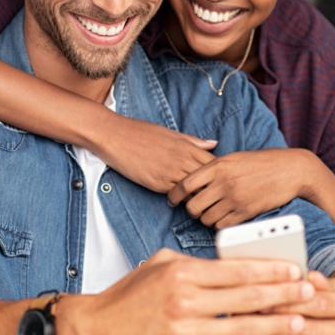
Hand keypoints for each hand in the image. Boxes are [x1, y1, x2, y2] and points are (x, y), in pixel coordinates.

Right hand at [56, 249, 316, 334]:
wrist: (96, 329)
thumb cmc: (128, 296)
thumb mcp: (158, 264)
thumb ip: (194, 264)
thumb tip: (228, 265)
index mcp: (181, 269)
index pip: (235, 267)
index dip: (269, 269)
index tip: (294, 269)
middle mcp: (184, 296)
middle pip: (245, 295)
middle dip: (282, 293)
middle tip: (309, 291)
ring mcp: (183, 326)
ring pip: (240, 324)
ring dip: (274, 323)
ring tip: (300, 320)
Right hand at [92, 116, 216, 193]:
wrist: (115, 136)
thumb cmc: (141, 132)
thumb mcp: (170, 133)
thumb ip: (193, 141)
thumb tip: (214, 144)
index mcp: (187, 146)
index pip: (214, 164)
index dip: (219, 174)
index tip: (219, 180)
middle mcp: (182, 160)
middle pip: (209, 179)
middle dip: (214, 188)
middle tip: (215, 196)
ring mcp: (171, 173)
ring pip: (195, 190)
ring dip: (199, 197)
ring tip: (201, 203)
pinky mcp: (158, 184)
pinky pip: (178, 196)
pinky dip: (183, 200)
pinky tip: (182, 201)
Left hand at [167, 148, 318, 228]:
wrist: (289, 170)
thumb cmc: (260, 163)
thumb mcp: (233, 158)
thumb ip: (213, 169)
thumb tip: (192, 182)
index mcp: (217, 166)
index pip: (184, 184)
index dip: (174, 195)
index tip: (173, 200)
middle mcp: (223, 183)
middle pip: (193, 206)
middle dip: (192, 210)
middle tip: (197, 208)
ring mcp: (234, 198)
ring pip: (206, 218)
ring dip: (206, 218)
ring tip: (213, 212)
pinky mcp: (246, 212)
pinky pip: (222, 225)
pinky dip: (220, 224)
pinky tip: (225, 217)